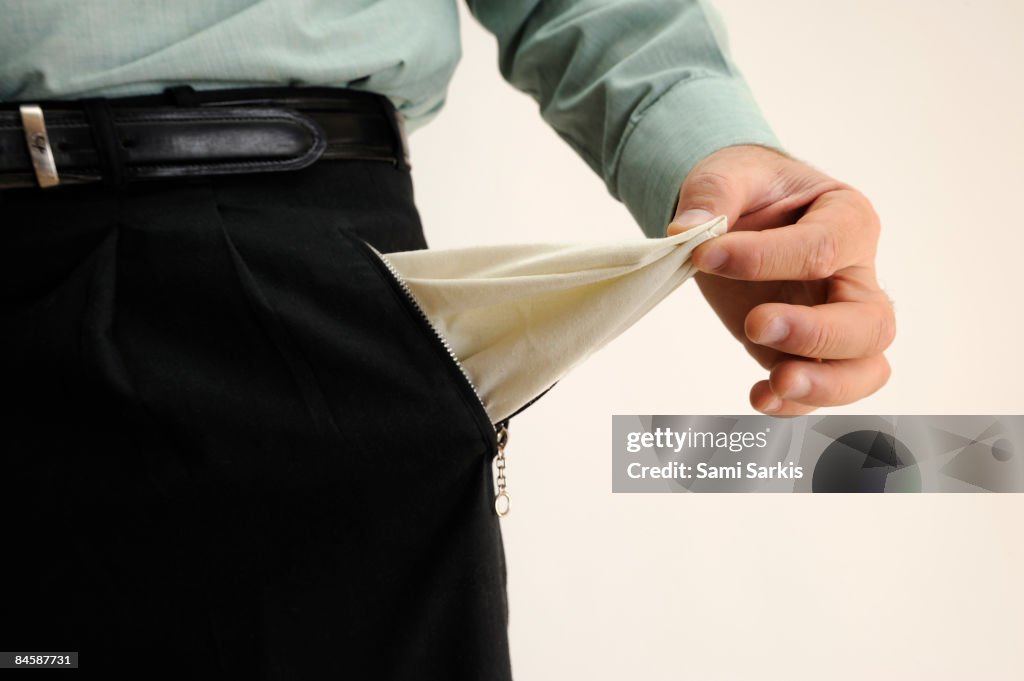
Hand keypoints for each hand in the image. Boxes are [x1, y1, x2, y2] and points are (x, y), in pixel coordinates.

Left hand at [667, 145, 893, 414]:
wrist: (740, 213)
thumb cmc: (747, 188)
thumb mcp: (728, 173)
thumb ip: (712, 194)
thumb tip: (686, 231)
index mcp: (847, 219)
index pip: (824, 248)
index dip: (765, 258)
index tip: (704, 255)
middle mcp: (856, 275)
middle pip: (871, 323)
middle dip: (817, 334)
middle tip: (755, 324)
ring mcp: (838, 318)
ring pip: (865, 368)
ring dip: (824, 384)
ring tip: (774, 383)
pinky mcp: (808, 351)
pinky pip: (822, 389)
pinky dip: (795, 404)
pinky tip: (758, 396)